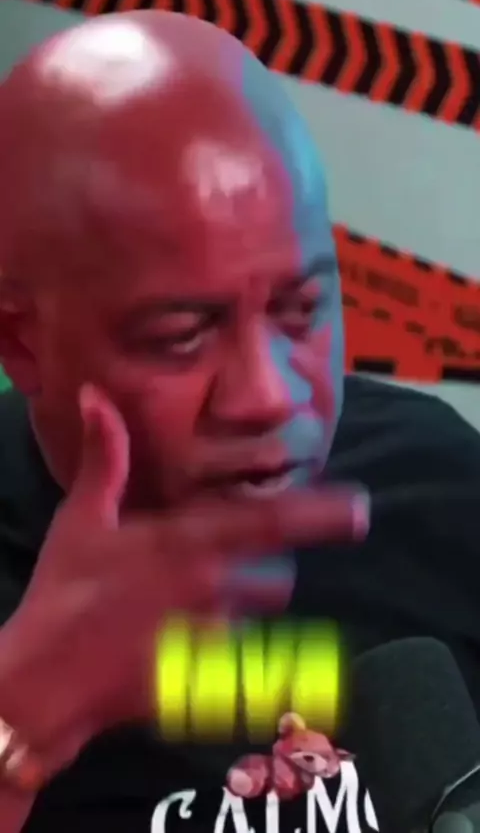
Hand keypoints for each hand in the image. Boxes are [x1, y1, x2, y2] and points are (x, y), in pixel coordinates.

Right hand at [0, 385, 367, 785]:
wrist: (45, 680)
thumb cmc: (66, 591)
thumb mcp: (84, 518)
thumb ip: (105, 456)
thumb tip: (97, 394)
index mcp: (189, 542)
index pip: (272, 523)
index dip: (322, 514)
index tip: (361, 509)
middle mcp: (212, 588)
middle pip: (279, 581)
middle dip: (271, 576)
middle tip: (243, 574)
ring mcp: (213, 639)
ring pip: (262, 626)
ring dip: (249, 615)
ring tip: (207, 613)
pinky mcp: (205, 682)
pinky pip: (240, 668)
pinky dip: (230, 660)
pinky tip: (192, 654)